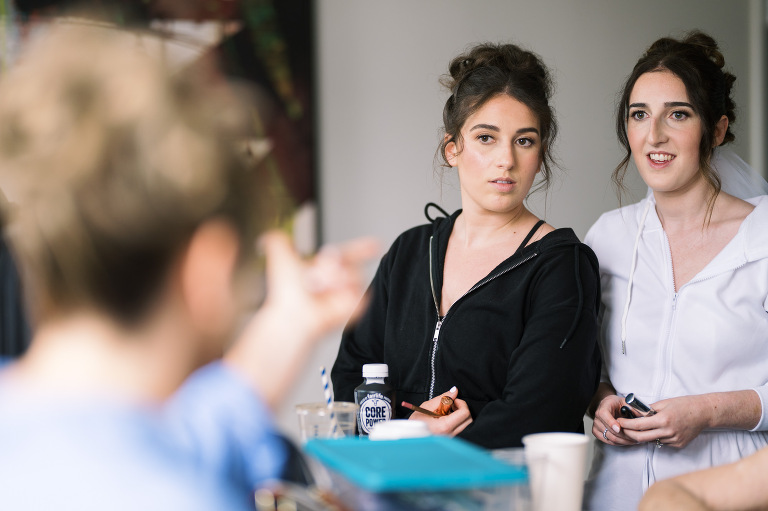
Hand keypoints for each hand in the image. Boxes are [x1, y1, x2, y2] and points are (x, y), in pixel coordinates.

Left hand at [259, 231, 379, 340]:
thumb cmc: (286, 291)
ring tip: (319, 290)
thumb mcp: (279, 255)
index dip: (363, 248)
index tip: (376, 244)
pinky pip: (358, 289)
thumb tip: (266, 237)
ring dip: (334, 278)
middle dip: (330, 264)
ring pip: (354, 273)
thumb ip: (276, 239)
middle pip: (347, 260)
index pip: (349, 253)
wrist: (294, 312)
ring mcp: (347, 293)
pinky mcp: (355, 305)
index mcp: (325, 267)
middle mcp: (337, 280)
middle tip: (314, 276)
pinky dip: (343, 292)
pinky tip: (331, 299)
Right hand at [408, 386, 472, 435]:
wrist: (409, 435)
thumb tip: (455, 390)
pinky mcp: (451, 440)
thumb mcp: (427, 406)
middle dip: (462, 409)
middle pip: (469, 420)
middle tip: (451, 404)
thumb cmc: (415, 422)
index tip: (452, 400)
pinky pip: (461, 429)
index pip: (464, 413)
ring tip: (447, 411)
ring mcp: (451, 439)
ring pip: (466, 425)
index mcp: (444, 427)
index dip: (460, 403)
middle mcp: (450, 435)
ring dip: (460, 415)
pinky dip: (457, 421)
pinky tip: (446, 418)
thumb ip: (443, 398)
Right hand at [592, 393, 636, 445]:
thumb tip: (644, 414)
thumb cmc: (618, 404)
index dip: (611, 422)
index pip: (603, 414)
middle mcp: (597, 415)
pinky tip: (626, 441)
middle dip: (623, 435)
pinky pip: (607, 441)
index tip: (619, 428)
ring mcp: (596, 424)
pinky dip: (618, 443)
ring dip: (623, 440)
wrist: (609, 406)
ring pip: (609, 437)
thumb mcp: (626, 402)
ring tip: (634, 440)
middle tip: (635, 437)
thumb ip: (633, 407)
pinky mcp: (596, 432)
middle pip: (608, 429)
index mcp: (604, 406)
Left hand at [617, 395, 709, 448]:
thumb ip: (648, 410)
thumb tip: (634, 413)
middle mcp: (668, 432)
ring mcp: (674, 440)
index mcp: (663, 419)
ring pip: (651, 441)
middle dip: (629, 433)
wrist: (703, 413)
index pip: (638, 425)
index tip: (619, 421)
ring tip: (639, 428)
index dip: (626, 424)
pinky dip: (656, 437)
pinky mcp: (678, 444)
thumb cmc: (684, 405)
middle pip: (641, 438)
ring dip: (642, 435)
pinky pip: (661, 443)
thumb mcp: (663, 403)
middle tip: (622, 428)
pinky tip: (656, 430)